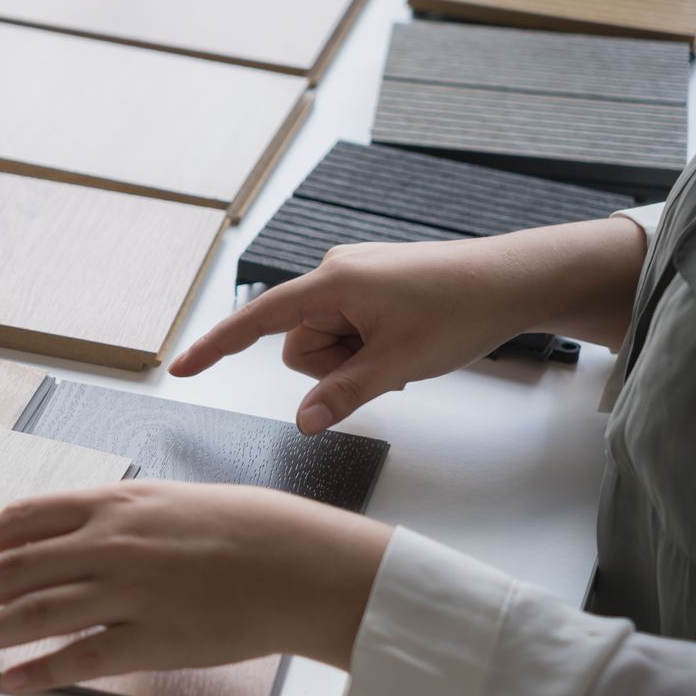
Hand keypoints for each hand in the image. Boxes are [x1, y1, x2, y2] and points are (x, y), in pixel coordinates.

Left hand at [0, 481, 389, 692]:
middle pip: (11, 570)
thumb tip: (69, 532)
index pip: (21, 520)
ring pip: (33, 616)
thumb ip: (112, 516)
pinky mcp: (151, 640)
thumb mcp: (165, 501)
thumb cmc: (241, 528)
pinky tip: (11, 682)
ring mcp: (127, 594)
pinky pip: (80, 659)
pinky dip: (38, 672)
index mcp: (109, 505)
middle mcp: (108, 545)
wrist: (299, 562)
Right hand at [169, 219, 647, 433]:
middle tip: (386, 367)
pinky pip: (346, 330)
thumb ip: (343, 394)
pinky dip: (367, 349)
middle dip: (333, 368)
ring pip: (323, 343)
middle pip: (297, 344)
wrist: (515, 280)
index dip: (216, 347)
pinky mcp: (369, 287)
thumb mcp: (398, 364)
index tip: (180, 368)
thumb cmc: (461, 310)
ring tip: (401, 355)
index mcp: (332, 282)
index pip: (257, 320)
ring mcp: (352, 279)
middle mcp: (334, 272)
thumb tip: (302, 422)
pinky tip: (404, 344)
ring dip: (354, 362)